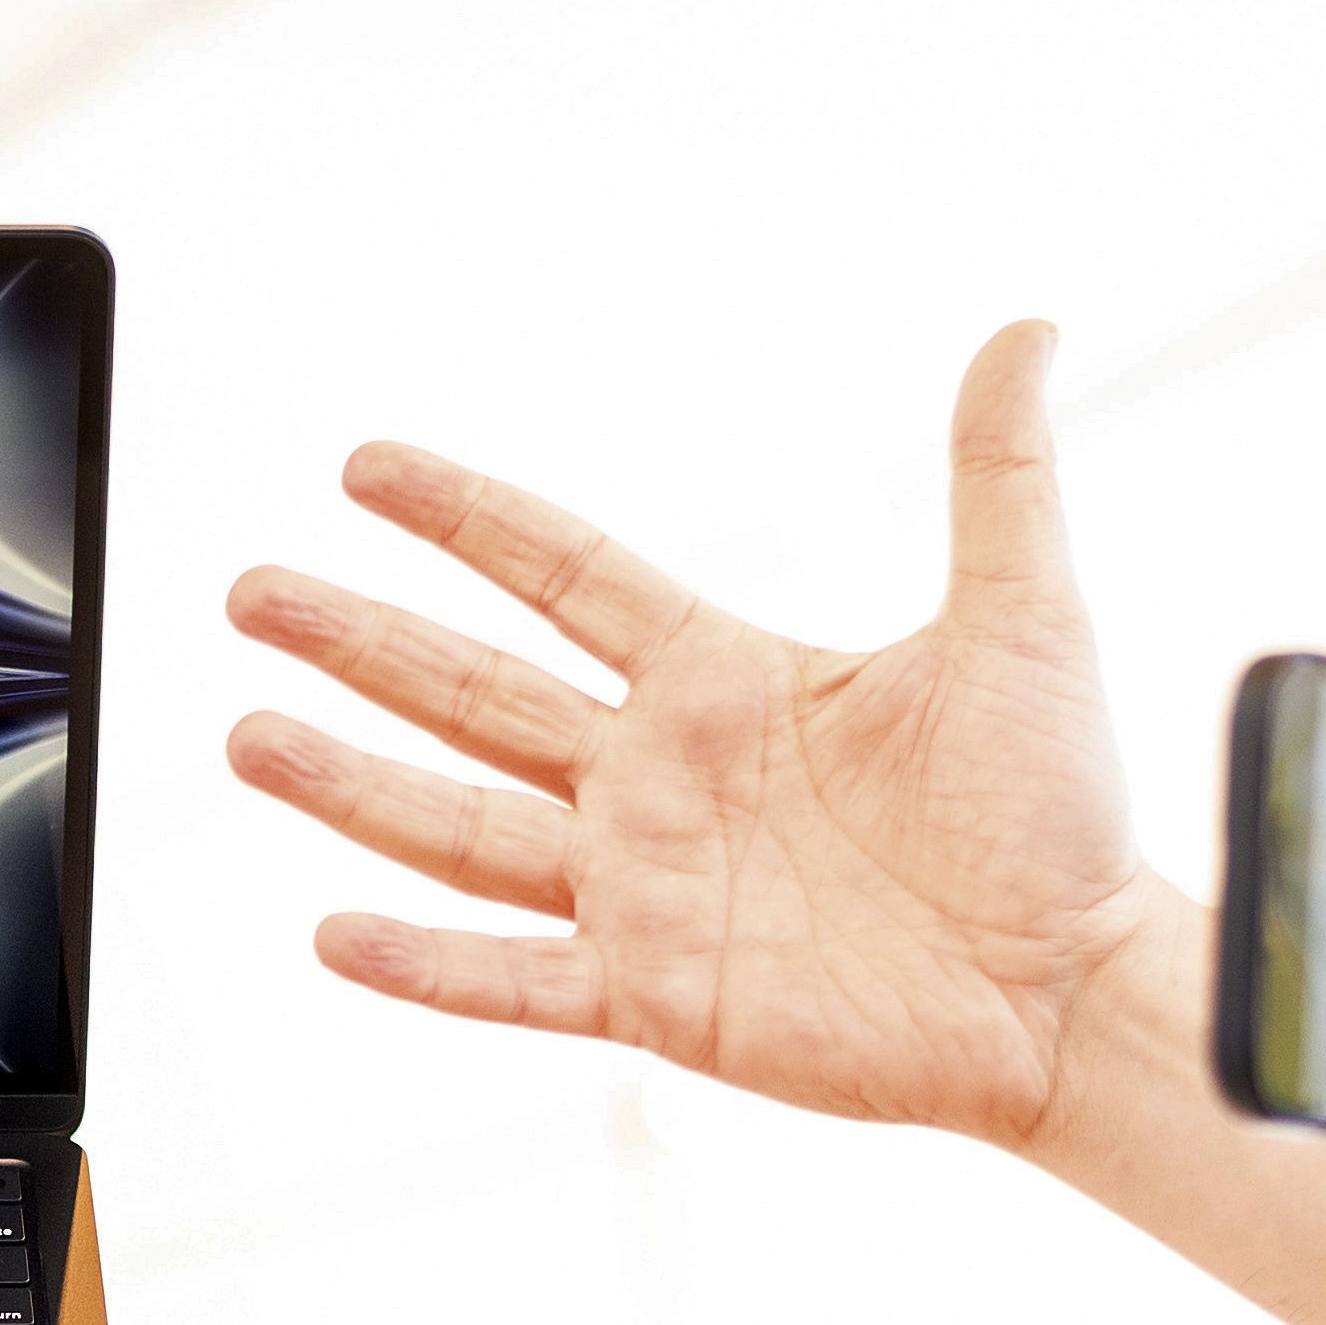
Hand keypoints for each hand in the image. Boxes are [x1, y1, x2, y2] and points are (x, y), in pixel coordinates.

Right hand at [225, 323, 1188, 1158]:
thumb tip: (1028, 327)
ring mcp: (644, 890)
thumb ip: (996, 475)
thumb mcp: (1024, 617)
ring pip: (461, 829)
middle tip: (253, 595)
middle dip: (359, 642)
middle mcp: (659, 778)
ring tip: (251, 738)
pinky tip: (335, 935)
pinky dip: (426, 967)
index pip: (562, 575)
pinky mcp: (657, 997)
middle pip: (472, 691)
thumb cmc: (1057, 813)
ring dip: (351, 786)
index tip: (366, 469)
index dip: (465, 520)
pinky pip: (516, 978)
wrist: (1074, 986)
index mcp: (725, 678)